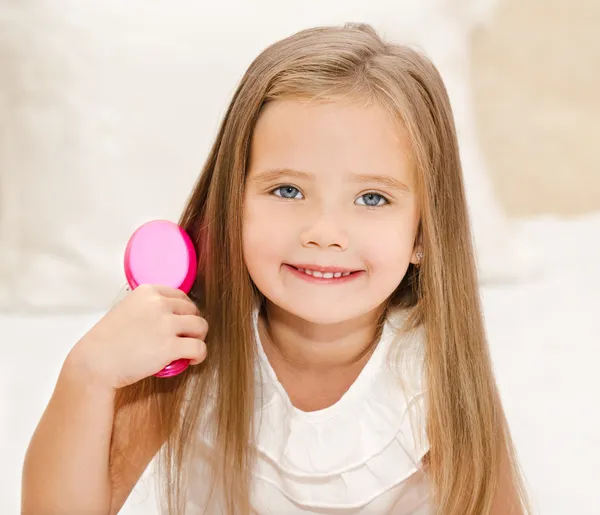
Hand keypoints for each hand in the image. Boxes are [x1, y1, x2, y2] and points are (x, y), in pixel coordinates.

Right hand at [66, 284, 207, 389]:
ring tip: (190, 348)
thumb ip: (147, 307)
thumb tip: (170, 313)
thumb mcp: (126, 309)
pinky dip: (200, 355)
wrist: (94, 363)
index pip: (181, 296)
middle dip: (193, 324)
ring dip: (198, 338)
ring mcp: (165, 324)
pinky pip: (199, 348)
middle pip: (193, 310)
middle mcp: (159, 304)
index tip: (182, 322)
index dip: (185, 311)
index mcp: (147, 292)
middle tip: (186, 337)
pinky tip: (192, 359)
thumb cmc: (106, 341)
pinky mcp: (170, 346)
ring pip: (201, 326)